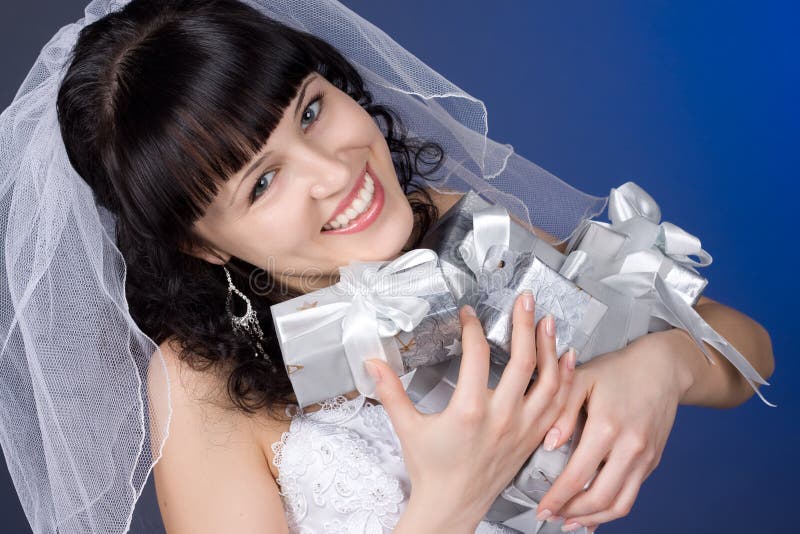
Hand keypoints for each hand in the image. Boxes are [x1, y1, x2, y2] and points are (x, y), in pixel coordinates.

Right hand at [365, 292, 575, 530]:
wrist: (452, 508)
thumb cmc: (432, 470)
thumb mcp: (407, 428)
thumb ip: (390, 392)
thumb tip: (372, 363)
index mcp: (469, 411)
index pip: (477, 354)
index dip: (473, 327)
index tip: (469, 314)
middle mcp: (502, 418)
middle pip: (523, 361)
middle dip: (525, 324)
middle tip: (525, 299)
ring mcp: (523, 429)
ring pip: (549, 381)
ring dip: (551, 347)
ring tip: (549, 321)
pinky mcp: (533, 438)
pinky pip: (558, 405)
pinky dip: (566, 379)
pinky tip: (568, 359)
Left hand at [535, 333, 688, 531]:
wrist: (663, 368)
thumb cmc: (618, 370)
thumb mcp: (581, 378)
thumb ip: (561, 409)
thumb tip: (548, 444)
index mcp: (607, 427)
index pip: (578, 475)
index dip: (557, 497)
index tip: (541, 507)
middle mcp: (630, 448)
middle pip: (600, 497)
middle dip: (572, 513)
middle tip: (550, 516)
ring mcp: (645, 458)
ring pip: (620, 504)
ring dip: (593, 518)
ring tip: (570, 522)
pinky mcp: (653, 462)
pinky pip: (632, 495)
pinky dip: (612, 510)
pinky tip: (594, 513)